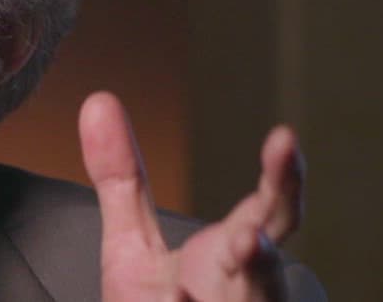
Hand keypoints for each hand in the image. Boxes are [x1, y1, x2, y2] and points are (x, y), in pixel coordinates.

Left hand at [79, 91, 303, 300]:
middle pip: (266, 280)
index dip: (284, 180)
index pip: (272, 214)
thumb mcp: (132, 245)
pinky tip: (172, 297)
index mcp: (234, 259)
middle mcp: (245, 294)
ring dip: (244, 294)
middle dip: (261, 263)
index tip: (284, 138)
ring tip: (238, 256)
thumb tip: (98, 100)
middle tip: (249, 238)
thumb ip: (122, 179)